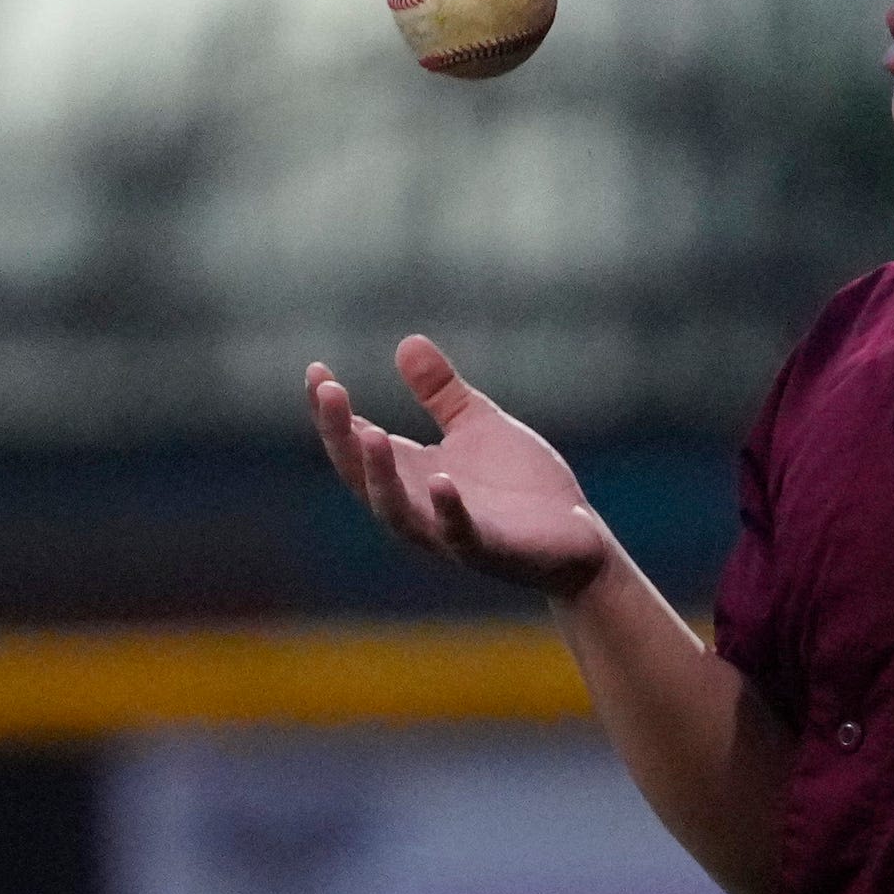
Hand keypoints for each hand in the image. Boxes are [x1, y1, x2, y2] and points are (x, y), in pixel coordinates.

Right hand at [306, 335, 614, 599]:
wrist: (577, 537)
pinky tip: (440, 480)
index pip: (357, 444)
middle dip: (341, 436)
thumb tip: (406, 342)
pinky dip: (447, 511)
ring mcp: (451, 533)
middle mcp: (420, 505)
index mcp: (412, 473)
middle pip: (363, 476)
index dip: (332, 413)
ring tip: (370, 433)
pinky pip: (461, 536)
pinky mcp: (491, 551)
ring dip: (380, 476)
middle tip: (328, 392)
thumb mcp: (477, 426)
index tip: (316, 372)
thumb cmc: (522, 487)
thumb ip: (441, 392)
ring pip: (398, 513)